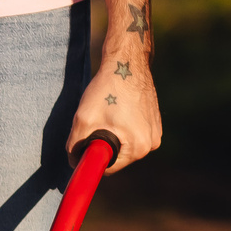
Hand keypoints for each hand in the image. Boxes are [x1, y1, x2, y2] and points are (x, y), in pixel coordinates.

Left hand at [67, 43, 161, 167]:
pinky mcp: (155, 122)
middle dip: (103, 144)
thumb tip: (74, 163)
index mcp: (139, 148)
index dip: (93, 156)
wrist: (127, 62)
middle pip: (118, 157)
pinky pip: (133, 133)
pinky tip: (118, 108)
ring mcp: (156, 133)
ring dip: (112, 135)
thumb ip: (74, 146)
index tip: (85, 141)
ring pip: (125, 145)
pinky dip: (122, 126)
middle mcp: (152, 144)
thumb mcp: (83, 119)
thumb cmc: (107, 89)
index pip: (109, 168)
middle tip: (96, 121)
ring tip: (108, 113)